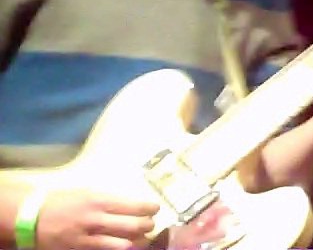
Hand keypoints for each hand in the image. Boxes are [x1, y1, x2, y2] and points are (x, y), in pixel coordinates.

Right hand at [34, 188, 157, 249]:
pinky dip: (120, 249)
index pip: (135, 206)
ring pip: (124, 244)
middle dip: (148, 226)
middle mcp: (96, 219)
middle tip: (150, 224)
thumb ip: (110, 200)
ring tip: (140, 238)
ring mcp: (88, 237)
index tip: (155, 208)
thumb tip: (133, 205)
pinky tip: (125, 246)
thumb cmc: (64, 201)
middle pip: (135, 226)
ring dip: (137, 242)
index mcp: (100, 200)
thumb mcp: (89, 192)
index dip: (150, 209)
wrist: (33, 217)